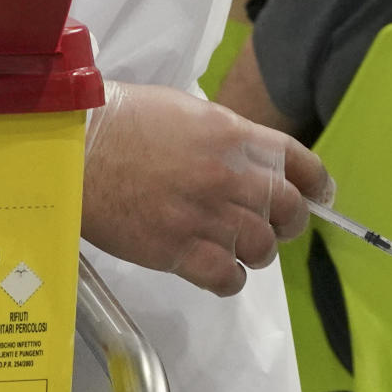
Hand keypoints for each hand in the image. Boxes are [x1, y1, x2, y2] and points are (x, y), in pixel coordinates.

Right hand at [82, 81, 332, 295]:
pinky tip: (218, 271)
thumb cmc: (123, 121)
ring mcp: (206, 216)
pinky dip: (230, 279)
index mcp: (235, 136)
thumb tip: (252, 161)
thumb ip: (229, 139)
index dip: (317, 183)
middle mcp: (230, 177)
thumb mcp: (188, 113)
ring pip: (262, 248)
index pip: (299, 162)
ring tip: (239, 248)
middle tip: (276, 227)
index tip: (320, 196)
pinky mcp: (179, 250)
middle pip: (289, 211)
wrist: (72, 148)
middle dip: (290, 222)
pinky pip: (228, 277)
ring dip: (257, 251)